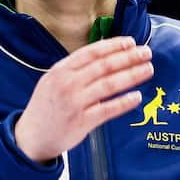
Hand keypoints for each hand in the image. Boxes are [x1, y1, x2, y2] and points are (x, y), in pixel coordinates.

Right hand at [15, 36, 152, 162]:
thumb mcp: (53, 79)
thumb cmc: (47, 106)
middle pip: (104, 66)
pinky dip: (124, 102)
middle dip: (129, 58)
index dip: (114, 45)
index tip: (131, 42)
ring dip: (132, 75)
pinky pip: (108, 109)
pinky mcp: (82, 122)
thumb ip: (76, 68)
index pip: (92, 52)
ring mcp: (75, 102)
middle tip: (146, 53)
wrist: (31, 136)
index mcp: (61, 70)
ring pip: (109, 85)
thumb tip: (106, 54)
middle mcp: (68, 83)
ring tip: (148, 70)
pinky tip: (137, 97)